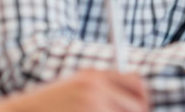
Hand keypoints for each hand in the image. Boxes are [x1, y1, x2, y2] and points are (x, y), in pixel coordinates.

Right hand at [0, 70, 147, 111]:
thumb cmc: (42, 108)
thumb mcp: (73, 89)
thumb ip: (101, 91)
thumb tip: (138, 104)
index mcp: (93, 76)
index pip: (137, 83)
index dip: (142, 100)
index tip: (139, 109)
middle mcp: (94, 88)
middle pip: (138, 106)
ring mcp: (91, 106)